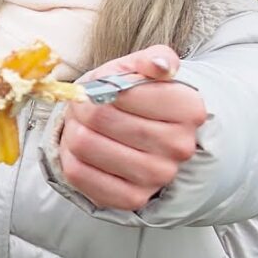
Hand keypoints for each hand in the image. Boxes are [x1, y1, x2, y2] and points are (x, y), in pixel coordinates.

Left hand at [58, 45, 205, 210]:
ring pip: (85, 145)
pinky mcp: (132, 199)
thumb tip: (161, 65)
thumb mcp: (141, 69)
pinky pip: (79, 174)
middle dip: (81, 108)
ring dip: (73, 131)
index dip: (98, 87)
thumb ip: (153, 58)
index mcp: (188, 108)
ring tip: (82, 127)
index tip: (98, 89)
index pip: (123, 92)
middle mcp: (179, 146)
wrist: (139, 135)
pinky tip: (81, 150)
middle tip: (82, 107)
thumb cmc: (136, 98)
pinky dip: (69, 157)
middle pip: (100, 118)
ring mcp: (158, 176)